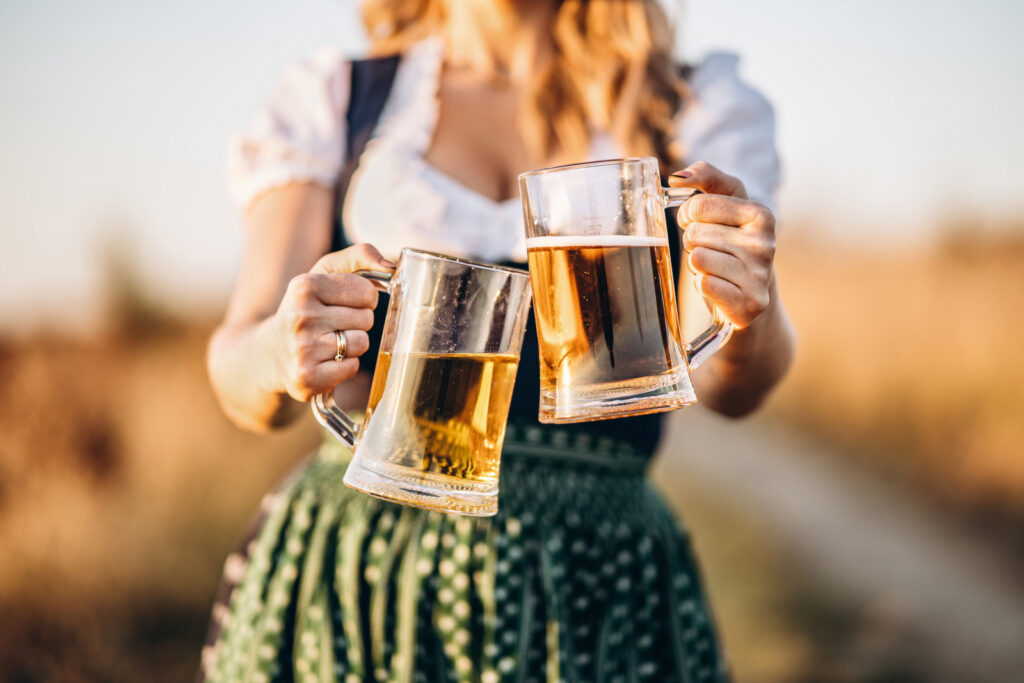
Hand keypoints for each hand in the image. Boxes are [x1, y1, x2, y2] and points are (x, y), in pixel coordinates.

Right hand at [271, 244, 394, 401]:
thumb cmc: (307, 308)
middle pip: (366, 319)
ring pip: (362, 343)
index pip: (367, 292)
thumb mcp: (324, 273)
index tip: (344, 303)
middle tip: (332, 325)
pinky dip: (344, 366)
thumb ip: (359, 256)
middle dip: (357, 322)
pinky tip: (325, 361)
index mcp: (304, 286)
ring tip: (329, 342)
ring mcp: (302, 349)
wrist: (269, 353)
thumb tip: (391, 265)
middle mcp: (300, 316)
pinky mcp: (307, 378)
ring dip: (352, 344)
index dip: (363, 299)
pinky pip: (352, 368)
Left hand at [669, 161, 776, 328]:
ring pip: (698, 259)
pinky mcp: (749, 304)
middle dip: (693, 243)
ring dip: (697, 265)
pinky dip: (702, 285)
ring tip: (715, 268)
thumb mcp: (726, 202)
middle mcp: (766, 244)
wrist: (750, 294)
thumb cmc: (732, 242)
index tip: (699, 224)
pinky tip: (718, 286)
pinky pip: (704, 284)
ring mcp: (759, 276)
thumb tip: (678, 177)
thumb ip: (706, 176)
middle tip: (711, 251)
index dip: (688, 217)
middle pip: (695, 234)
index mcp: (761, 215)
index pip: (698, 206)